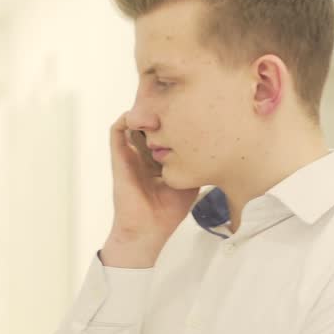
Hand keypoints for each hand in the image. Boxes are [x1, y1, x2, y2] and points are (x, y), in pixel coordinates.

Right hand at [106, 112, 199, 259]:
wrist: (148, 230)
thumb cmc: (168, 211)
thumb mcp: (191, 180)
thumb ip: (197, 162)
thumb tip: (215, 145)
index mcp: (158, 159)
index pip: (164, 130)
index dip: (175, 118)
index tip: (191, 110)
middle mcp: (142, 153)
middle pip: (149, 122)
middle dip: (162, 110)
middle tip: (178, 104)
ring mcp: (130, 154)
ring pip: (134, 121)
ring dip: (145, 111)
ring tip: (161, 109)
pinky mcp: (119, 157)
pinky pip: (117, 130)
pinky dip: (129, 118)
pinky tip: (147, 119)